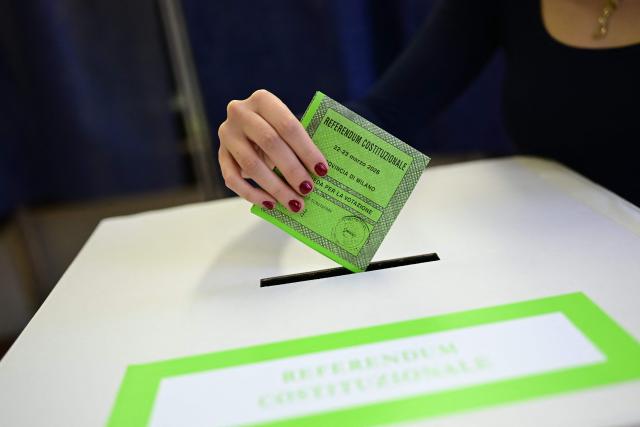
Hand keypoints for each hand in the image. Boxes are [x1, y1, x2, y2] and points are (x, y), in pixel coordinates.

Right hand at [217, 89, 327, 212]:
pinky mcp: (220, 155)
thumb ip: (299, 142)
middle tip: (308, 189)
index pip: (288, 125)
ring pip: (251, 164)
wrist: (246, 129)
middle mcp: (240, 112)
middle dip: (292, 169)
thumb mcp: (286, 128)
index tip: (322, 170)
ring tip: (294, 203)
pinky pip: (233, 179)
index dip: (306, 149)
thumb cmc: (276, 130)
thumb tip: (320, 172)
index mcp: (262, 99)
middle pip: (269, 143)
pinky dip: (253, 194)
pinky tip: (270, 204)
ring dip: (275, 187)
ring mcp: (227, 134)